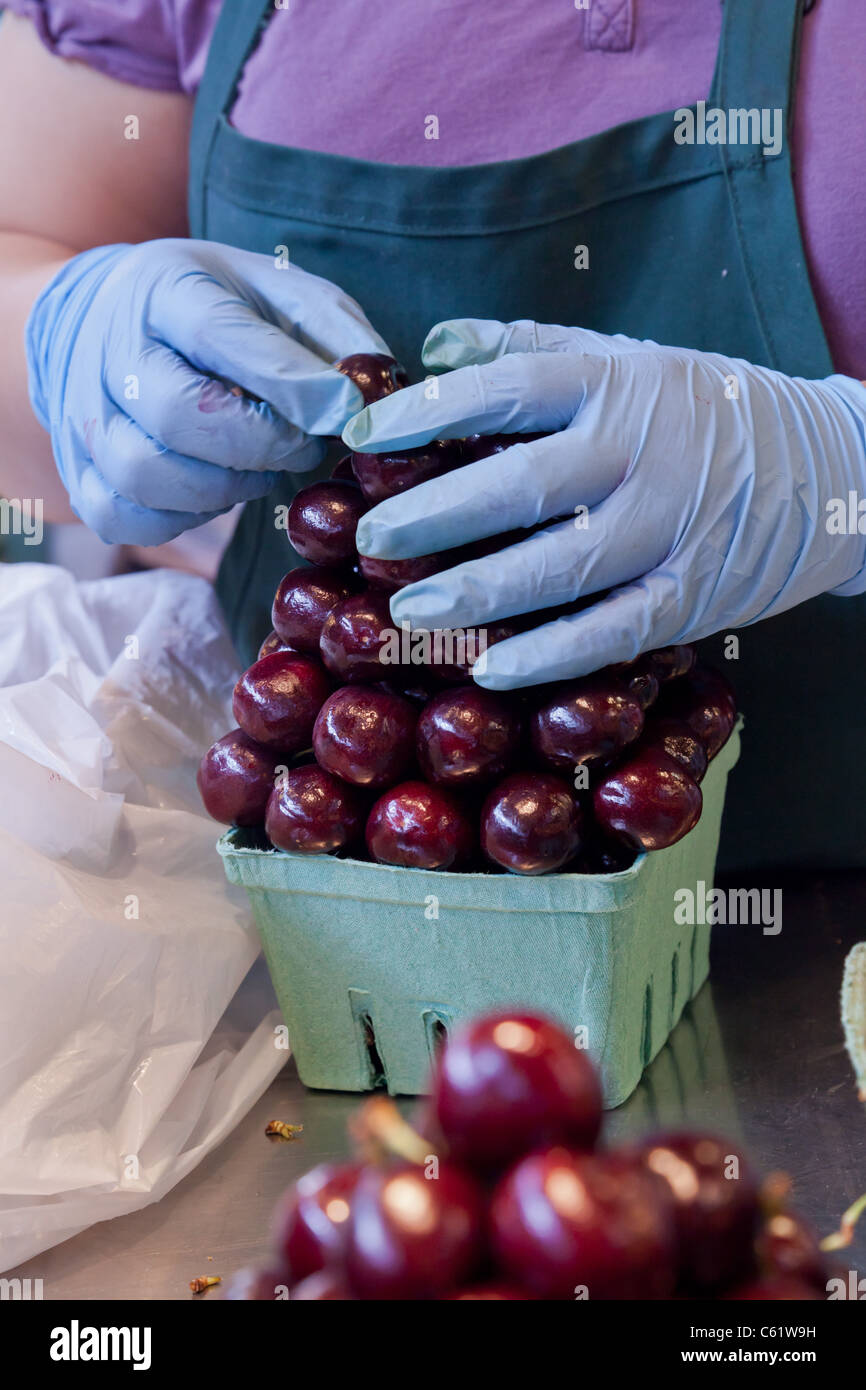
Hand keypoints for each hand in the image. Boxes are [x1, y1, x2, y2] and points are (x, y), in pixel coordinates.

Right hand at [26, 239, 390, 544]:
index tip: (346, 411)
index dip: (291, 384)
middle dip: (263, 445)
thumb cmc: (213, 307)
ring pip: (147, 476)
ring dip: (225, 487)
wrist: (104, 319)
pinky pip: (126, 518)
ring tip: (259, 466)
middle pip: (180, 417)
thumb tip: (376, 388)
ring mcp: (84, 416)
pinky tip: (213, 490)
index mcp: (163, 288)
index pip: (220, 337)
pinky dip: (182, 518)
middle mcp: (110, 350)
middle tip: (303, 445)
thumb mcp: (275, 289)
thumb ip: (331, 330)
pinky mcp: (79, 474)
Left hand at [347, 318, 865, 688]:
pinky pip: (613, 631)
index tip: (361, 436)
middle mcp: (640, 451)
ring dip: (480, 593)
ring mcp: (670, 527)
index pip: (506, 387)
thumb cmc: (710, 410)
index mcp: (617, 382)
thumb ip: (533, 348)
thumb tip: (435, 344)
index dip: (427, 411)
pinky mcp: (693, 595)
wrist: (836, 467)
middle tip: (370, 540)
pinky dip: (552, 655)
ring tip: (409, 612)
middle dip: (436, 515)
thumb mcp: (632, 358)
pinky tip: (491, 670)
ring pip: (563, 566)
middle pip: (523, 483)